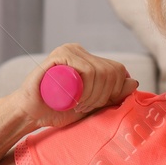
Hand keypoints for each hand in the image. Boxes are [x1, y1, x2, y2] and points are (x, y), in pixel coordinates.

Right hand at [14, 44, 138, 129]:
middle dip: (102, 96)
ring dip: (92, 95)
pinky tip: (73, 99)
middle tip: (84, 107)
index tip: (96, 105)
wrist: (31, 113)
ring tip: (76, 104)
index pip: (117, 70)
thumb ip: (112, 96)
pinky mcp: (58, 56)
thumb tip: (134, 82)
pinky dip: (84, 88)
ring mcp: (67, 51)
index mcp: (88, 59)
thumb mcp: (92, 104)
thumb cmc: (59, 110)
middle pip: (110, 71)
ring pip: (98, 71)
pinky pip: (84, 69)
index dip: (114, 91)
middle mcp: (79, 51)